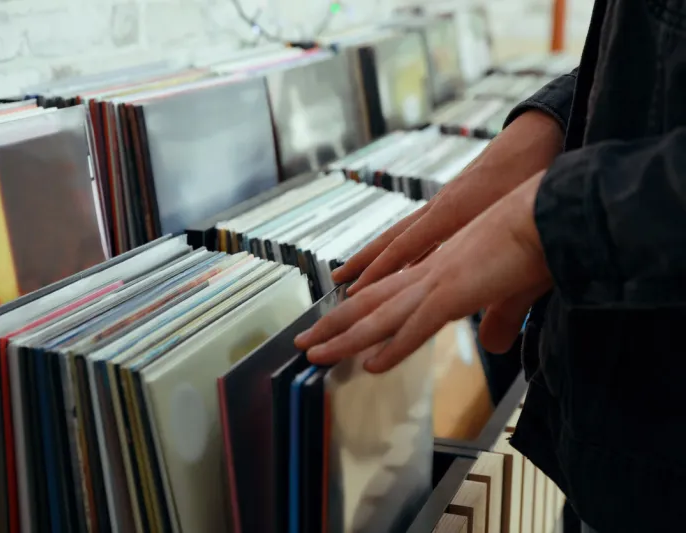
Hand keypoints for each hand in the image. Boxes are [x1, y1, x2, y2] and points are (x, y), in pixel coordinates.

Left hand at [294, 171, 551, 372]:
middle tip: (304, 342)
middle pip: (368, 303)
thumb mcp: (514, 291)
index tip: (337, 322)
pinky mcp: (454, 291)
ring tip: (313, 354)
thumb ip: (500, 318)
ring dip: (343, 338)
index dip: (359, 310)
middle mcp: (428, 272)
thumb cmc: (538, 243)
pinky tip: (371, 365)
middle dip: (333, 325)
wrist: (552, 211)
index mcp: (439, 267)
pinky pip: (415, 326)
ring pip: (377, 315)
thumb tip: (494, 344)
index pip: (387, 292)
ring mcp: (437, 281)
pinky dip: (392, 348)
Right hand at [332, 110, 563, 295]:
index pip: (403, 248)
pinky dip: (405, 248)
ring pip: (402, 234)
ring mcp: (445, 203)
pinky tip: (403, 261)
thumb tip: (493, 332)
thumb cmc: (533, 175)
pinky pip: (420, 229)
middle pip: (391, 239)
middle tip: (337, 280)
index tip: (354, 292)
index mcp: (451, 213)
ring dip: (378, 256)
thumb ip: (503, 274)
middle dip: (363, 263)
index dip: (378, 272)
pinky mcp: (455, 201)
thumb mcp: (520, 224)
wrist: (540, 134)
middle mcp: (440, 208)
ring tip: (355, 273)